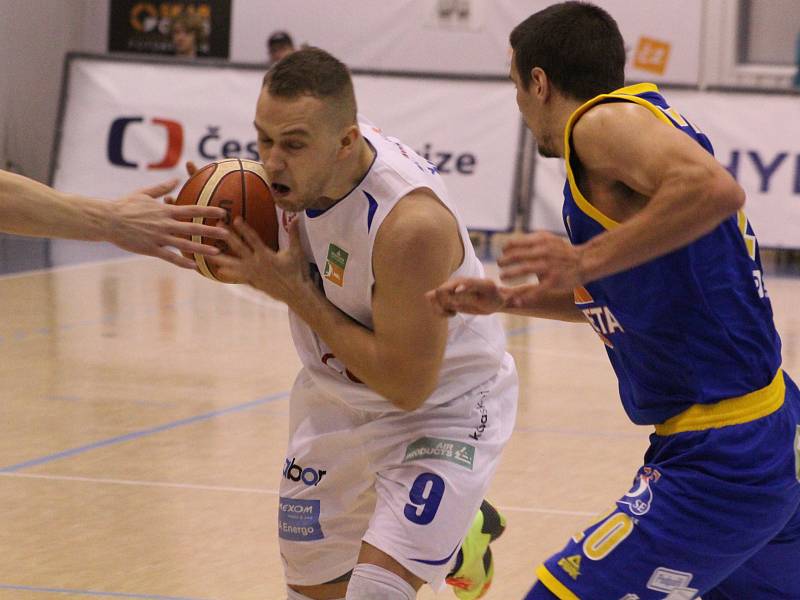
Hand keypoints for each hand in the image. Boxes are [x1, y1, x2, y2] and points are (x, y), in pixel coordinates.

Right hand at [107, 179, 227, 268]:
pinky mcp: (150, 249)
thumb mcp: (144, 193)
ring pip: (185, 244)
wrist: (107, 219)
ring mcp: (159, 237)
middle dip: (212, 230)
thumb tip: (177, 179)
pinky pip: (169, 257)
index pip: (192, 209)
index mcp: (165, 210)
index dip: (209, 210)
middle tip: (228, 233)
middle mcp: (165, 224)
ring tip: (217, 252)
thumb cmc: (125, 205)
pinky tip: (194, 266)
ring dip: (202, 248)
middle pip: (193, 227)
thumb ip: (162, 187)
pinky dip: (182, 262)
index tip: (223, 212)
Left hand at [209, 216, 310, 303]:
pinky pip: (238, 276)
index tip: (235, 219)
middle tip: (217, 227)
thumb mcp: (296, 252)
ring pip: (233, 264)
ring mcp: (253, 273)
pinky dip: (229, 273)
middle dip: (227, 237)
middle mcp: (256, 263)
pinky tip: (219, 270)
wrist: (295, 293)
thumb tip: (297, 218)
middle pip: (239, 248)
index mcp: (266, 255)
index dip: (244, 228)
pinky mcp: (253, 282)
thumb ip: (294, 235)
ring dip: (220, 258)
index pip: (252, 238)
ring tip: (208, 253)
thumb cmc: (297, 271)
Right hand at [426, 277, 509, 316]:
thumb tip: (456, 290)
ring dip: (441, 310)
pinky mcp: (449, 300)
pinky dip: (441, 313)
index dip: (447, 302)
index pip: (442, 291)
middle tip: (456, 309)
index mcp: (459, 281)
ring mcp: (449, 292)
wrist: (495, 301)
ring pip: (433, 301)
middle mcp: (451, 285)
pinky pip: (436, 307)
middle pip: (435, 296)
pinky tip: (452, 314)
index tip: (458, 306)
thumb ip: (471, 288)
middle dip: (444, 306)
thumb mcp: (486, 291)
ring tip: (453, 313)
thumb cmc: (493, 295)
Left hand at [498, 232, 584, 291]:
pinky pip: (537, 290)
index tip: (503, 253)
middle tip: (499, 265)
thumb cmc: (563, 251)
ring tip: (502, 278)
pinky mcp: (554, 281)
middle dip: (505, 261)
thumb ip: (531, 241)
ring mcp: (549, 266)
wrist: (585, 261)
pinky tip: (516, 301)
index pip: (516, 243)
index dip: (506, 249)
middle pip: (517, 255)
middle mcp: (544, 252)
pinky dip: (525, 297)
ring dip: (510, 275)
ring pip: (524, 270)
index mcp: (541, 241)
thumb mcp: (548, 239)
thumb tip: (509, 244)